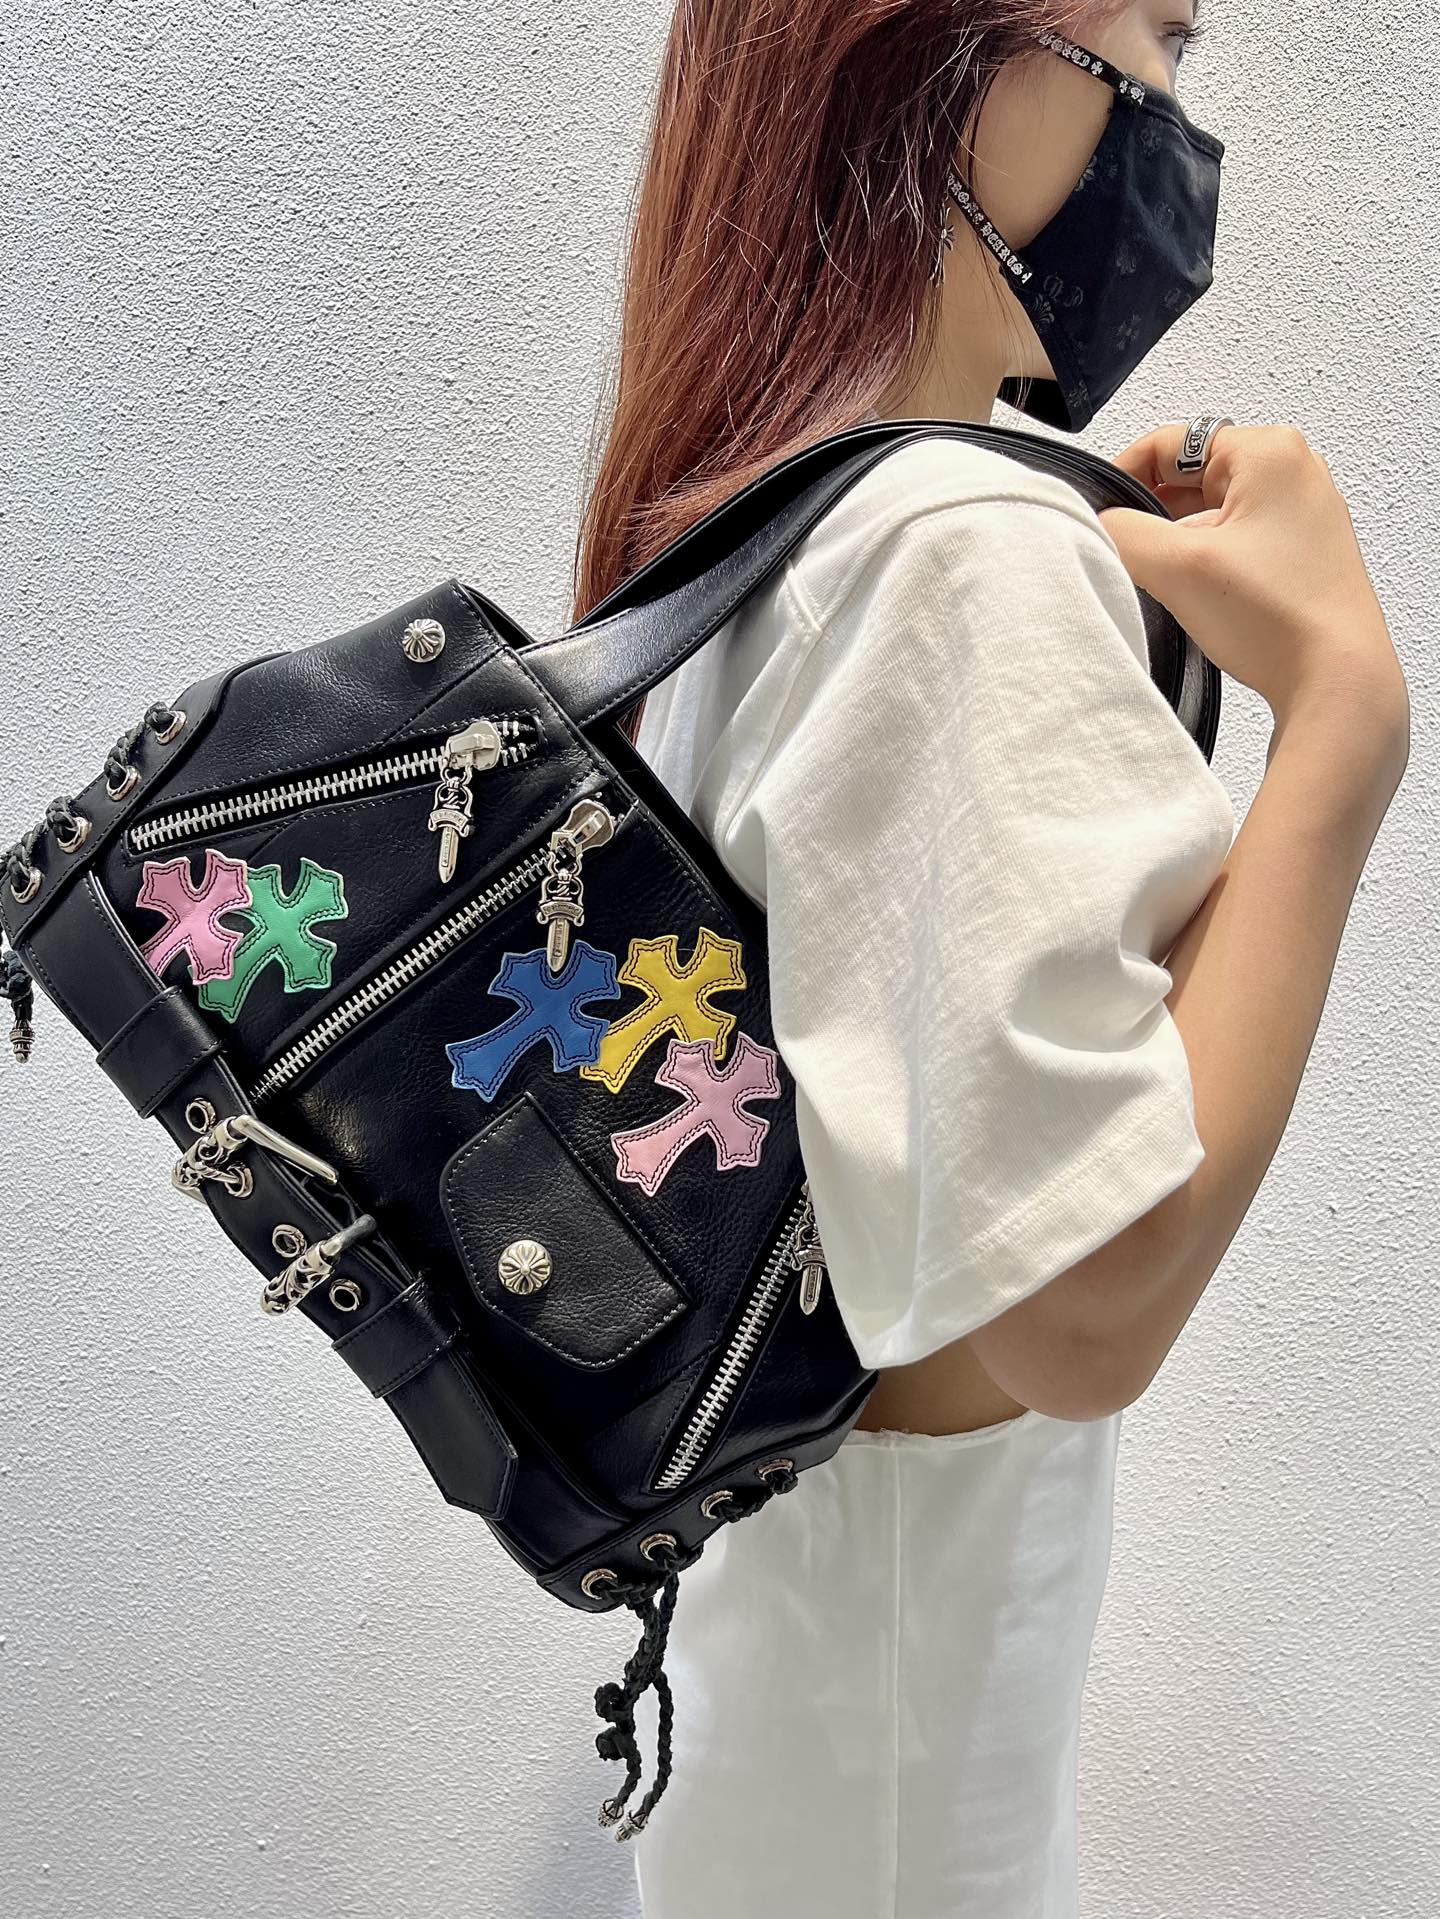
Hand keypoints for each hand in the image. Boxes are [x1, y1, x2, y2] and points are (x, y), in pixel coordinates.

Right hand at [1097, 422, 1408, 761]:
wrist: (1336, 681)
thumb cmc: (1283, 618)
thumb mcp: (1177, 566)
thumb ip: (1121, 533)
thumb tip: (1099, 524)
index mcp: (1270, 451)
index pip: (1169, 442)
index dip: (1124, 475)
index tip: (1101, 514)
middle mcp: (1294, 471)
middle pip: (1190, 475)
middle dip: (1155, 515)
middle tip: (1138, 557)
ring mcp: (1303, 512)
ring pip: (1212, 510)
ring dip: (1182, 542)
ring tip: (1177, 582)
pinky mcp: (1303, 550)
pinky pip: (1237, 538)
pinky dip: (1209, 560)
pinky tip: (1204, 595)